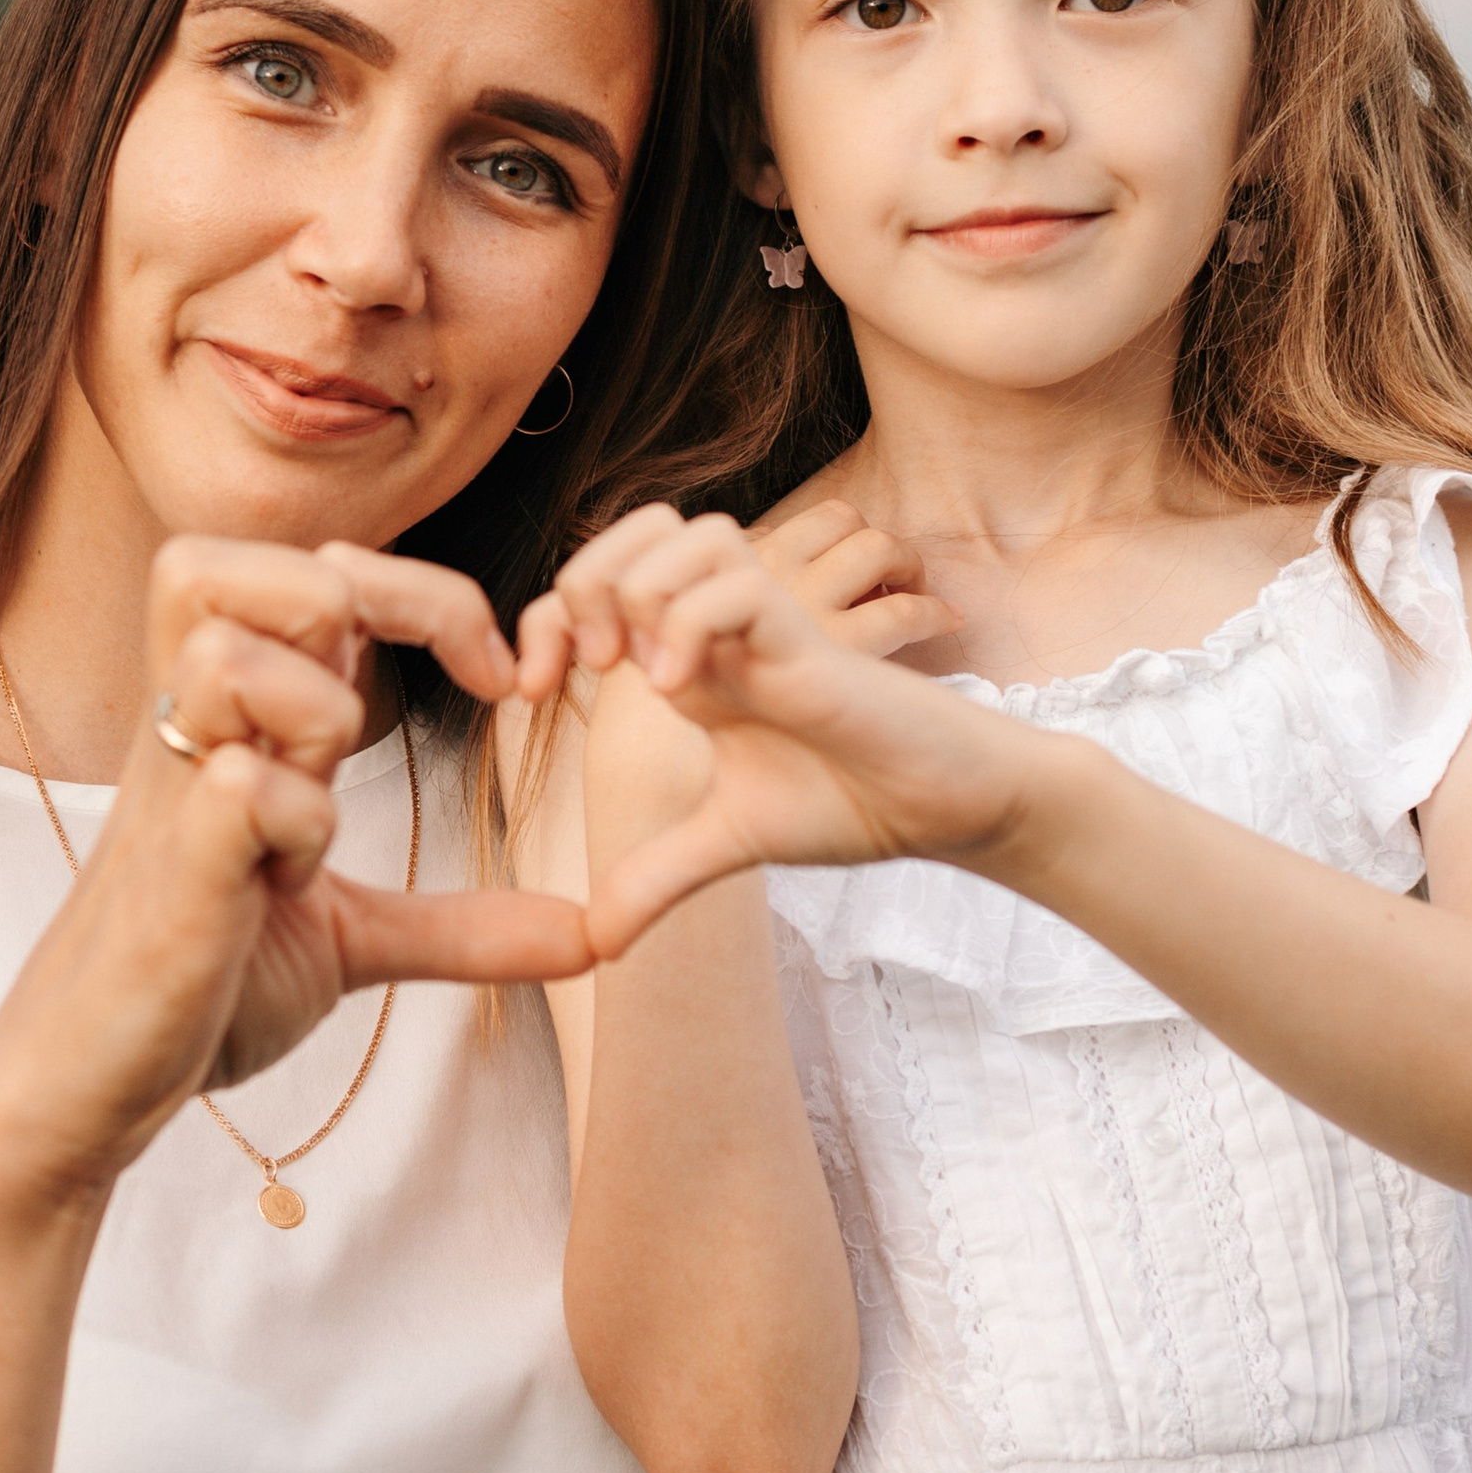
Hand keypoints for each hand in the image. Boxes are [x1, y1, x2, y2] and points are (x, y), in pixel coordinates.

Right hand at [0, 541, 591, 1211]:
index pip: (313, 565)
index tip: (499, 675)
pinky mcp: (172, 875)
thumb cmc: (202, 986)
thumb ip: (464, 925)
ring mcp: (173, 795)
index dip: (423, 591)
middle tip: (383, 720)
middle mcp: (194, 733)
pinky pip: (241, 787)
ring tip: (317, 816)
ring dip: (314, 718)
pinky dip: (297, 823)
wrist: (88, 1085)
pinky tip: (290, 884)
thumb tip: (591, 934)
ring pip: (230, 653)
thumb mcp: (352, 939)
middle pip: (238, 562)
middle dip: (349, 612)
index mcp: (238, 723)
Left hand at [521, 508, 1033, 958]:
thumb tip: (596, 942)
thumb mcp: (726, 844)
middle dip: (581, 580)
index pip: (594, 587)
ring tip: (638, 672)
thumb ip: (656, 877)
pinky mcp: (807, 637)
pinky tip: (683, 694)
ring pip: (683, 534)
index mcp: (688, 657)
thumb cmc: (851, 803)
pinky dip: (689, 627)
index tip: (529, 691)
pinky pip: (734, 584)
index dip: (542, 620)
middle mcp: (718, 627)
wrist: (942, 808)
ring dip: (638, 591)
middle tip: (586, 665)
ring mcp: (763, 625)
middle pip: (632, 531)